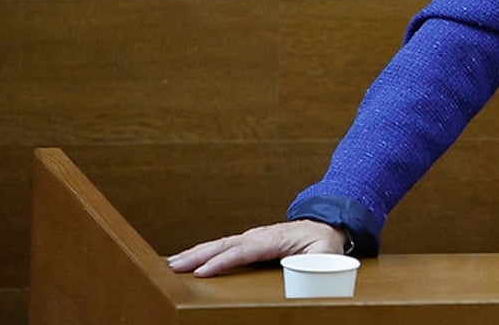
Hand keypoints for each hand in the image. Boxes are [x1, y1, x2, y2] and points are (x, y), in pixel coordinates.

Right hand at [167, 219, 347, 276]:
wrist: (325, 225)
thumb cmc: (325, 241)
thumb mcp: (327, 252)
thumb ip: (319, 262)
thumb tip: (309, 272)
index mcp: (275, 238)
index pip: (244, 250)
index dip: (223, 261)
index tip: (202, 272)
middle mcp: (259, 235)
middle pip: (224, 244)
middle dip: (198, 255)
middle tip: (173, 266)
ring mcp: (251, 237)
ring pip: (218, 244)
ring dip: (194, 253)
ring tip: (171, 263)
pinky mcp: (248, 242)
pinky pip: (221, 246)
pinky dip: (201, 251)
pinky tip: (186, 258)